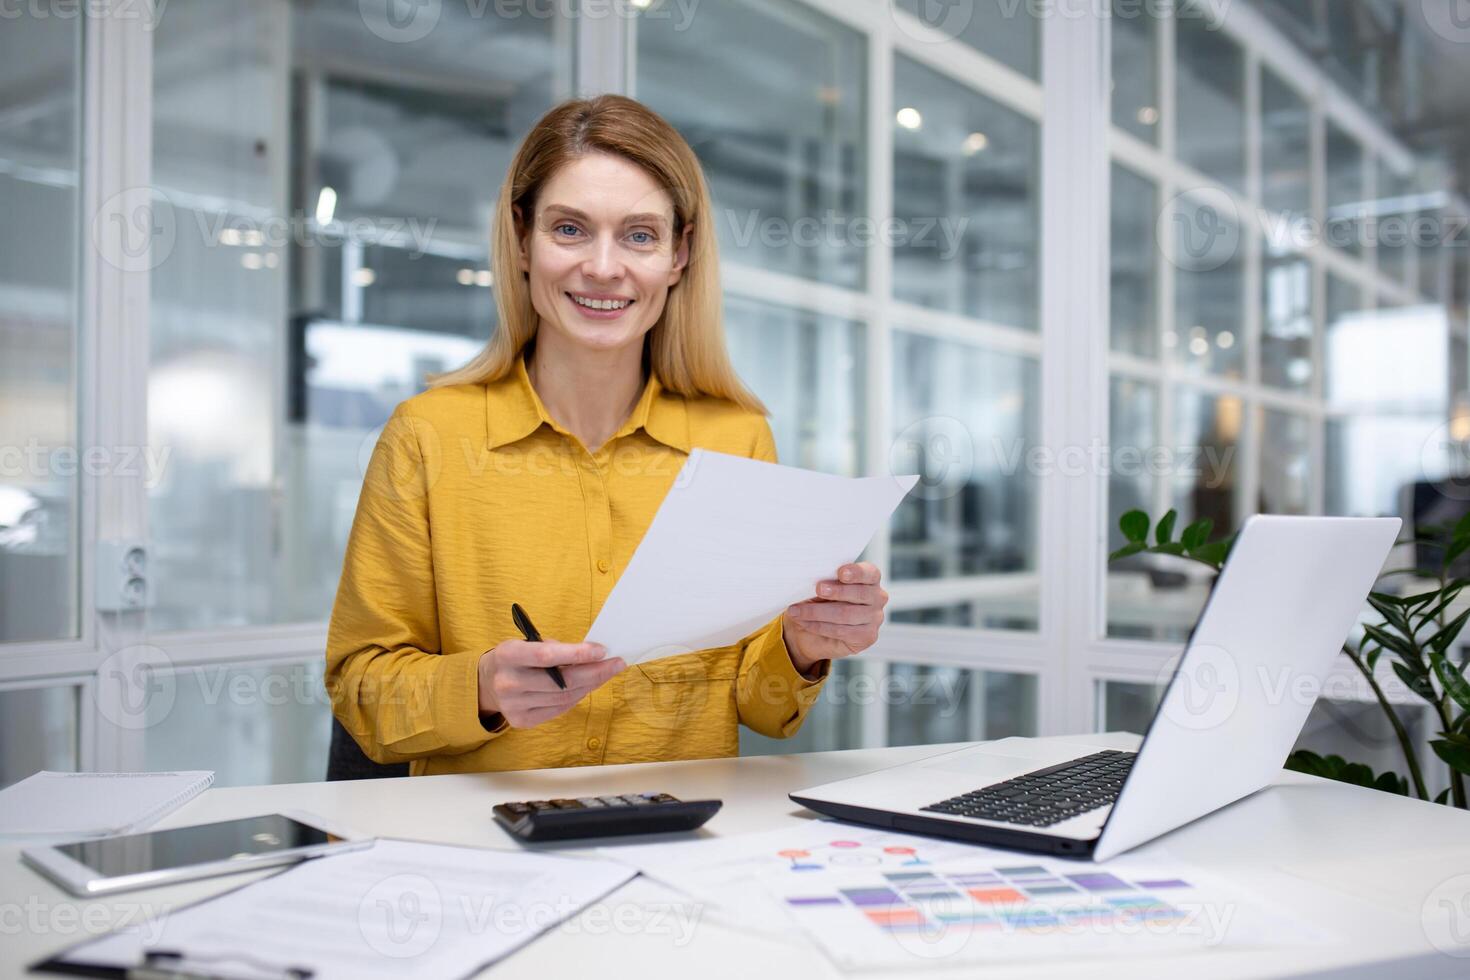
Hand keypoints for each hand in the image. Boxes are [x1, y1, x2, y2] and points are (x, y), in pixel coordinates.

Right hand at [477, 640, 624, 728]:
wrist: (487, 683)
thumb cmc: (516, 658)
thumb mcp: (527, 643)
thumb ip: (556, 649)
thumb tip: (594, 655)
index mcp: (508, 655)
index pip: (546, 656)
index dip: (577, 654)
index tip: (601, 650)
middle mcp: (508, 683)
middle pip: (561, 682)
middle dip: (594, 672)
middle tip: (616, 663)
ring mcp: (514, 706)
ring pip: (564, 698)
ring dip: (590, 685)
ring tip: (605, 673)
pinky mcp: (522, 721)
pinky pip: (559, 709)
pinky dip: (577, 697)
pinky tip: (587, 686)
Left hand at [782, 561, 887, 674]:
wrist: (811, 631)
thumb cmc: (819, 602)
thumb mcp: (819, 588)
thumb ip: (823, 582)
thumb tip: (810, 578)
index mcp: (870, 578)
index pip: (869, 573)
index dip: (856, 572)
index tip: (841, 572)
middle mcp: (877, 597)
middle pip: (859, 593)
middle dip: (836, 591)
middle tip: (817, 589)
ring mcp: (875, 618)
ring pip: (846, 614)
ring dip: (817, 612)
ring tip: (797, 610)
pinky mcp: (867, 636)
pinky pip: (841, 631)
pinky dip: (819, 626)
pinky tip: (805, 622)